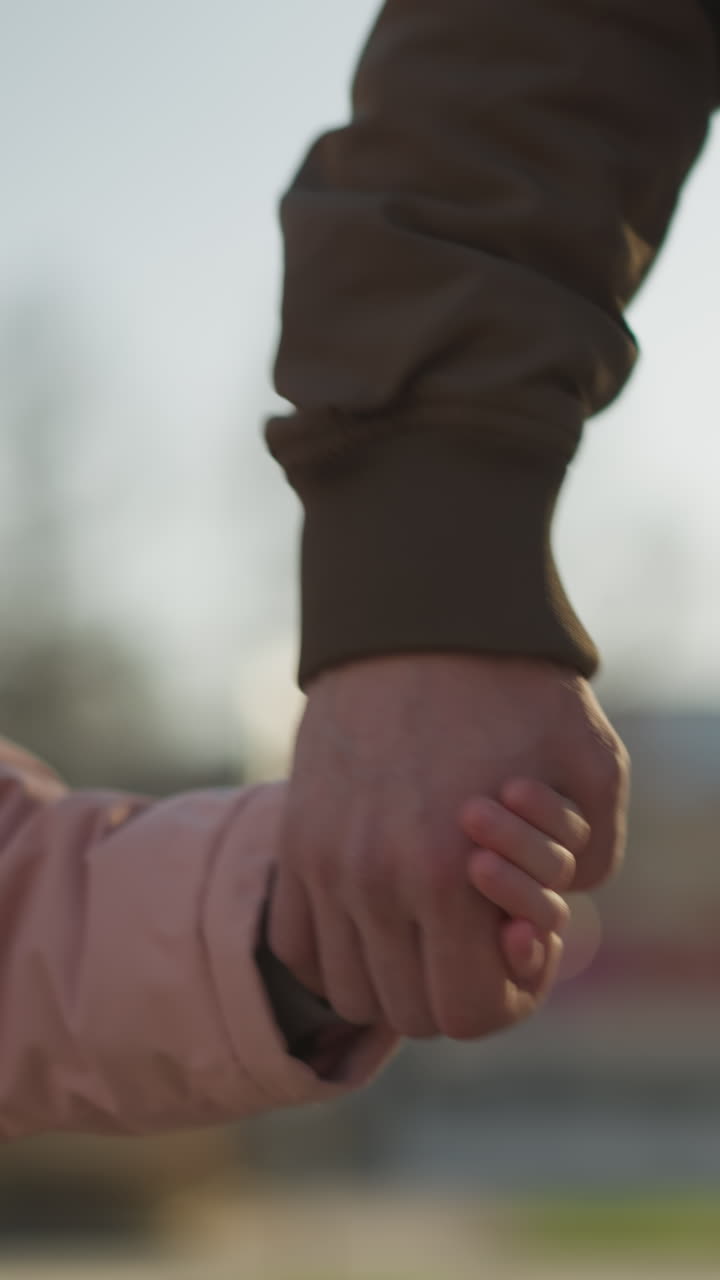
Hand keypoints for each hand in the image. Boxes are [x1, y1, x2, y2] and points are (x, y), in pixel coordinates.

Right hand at [269, 653, 628, 1039]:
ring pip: (348, 988)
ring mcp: (321, 862)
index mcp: (445, 876)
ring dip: (394, 978)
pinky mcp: (294, 837)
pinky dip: (336, 954)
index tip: (517, 946)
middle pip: (406, 1012)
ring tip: (427, 924)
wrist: (420, 620)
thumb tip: (539, 922)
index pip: (464, 1013)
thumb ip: (591, 865)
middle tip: (478, 934)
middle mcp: (371, 882)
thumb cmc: (518, 690)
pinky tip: (374, 916)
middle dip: (454, 988)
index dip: (506, 1000)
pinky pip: (295, 945)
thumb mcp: (595, 771)